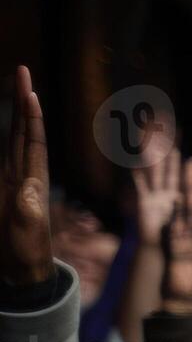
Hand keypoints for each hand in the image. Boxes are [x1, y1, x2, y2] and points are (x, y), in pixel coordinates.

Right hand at [1, 66, 50, 286]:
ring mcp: (9, 179)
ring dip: (10, 115)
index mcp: (33, 180)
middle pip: (22, 131)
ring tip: (16, 88)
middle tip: (23, 72)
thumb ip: (29, 212)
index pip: (32, 141)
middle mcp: (23, 173)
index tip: (31, 91)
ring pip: (9, 140)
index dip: (31, 117)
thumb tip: (30, 189)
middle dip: (23, 102)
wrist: (21, 269)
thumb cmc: (29, 252)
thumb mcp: (30, 233)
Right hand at [132, 140, 181, 245]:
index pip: (186, 180)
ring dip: (156, 162)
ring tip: (156, 146)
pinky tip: (134, 166)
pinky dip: (137, 178)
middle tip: (173, 141)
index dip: (188, 169)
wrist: (160, 249)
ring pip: (156, 175)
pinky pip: (140, 188)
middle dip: (171, 158)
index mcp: (180, 199)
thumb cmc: (177, 239)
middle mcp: (166, 195)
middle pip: (170, 172)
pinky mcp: (143, 203)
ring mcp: (154, 197)